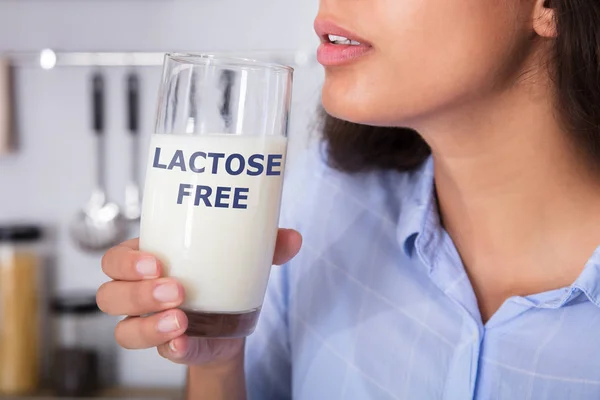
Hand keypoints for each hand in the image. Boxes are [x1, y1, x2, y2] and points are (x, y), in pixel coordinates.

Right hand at [96, 229, 301, 365]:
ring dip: (148, 326)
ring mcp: (149, 324)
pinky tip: (184, 344)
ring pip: (124, 330)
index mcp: (147, 261)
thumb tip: (293, 238)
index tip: (156, 261)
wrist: (232, 321)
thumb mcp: (242, 256)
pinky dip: (171, 349)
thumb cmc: (224, 276)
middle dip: (138, 293)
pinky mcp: (169, 348)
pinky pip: (159, 353)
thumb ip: (265, 245)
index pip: (115, 259)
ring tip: (179, 320)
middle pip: (111, 295)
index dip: (126, 262)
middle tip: (175, 289)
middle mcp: (139, 294)